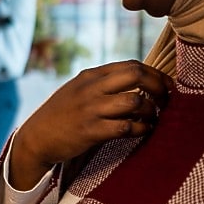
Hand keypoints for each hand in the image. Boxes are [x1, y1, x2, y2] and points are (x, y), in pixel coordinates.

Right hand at [9, 60, 171, 189]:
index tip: (167, 86)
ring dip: (151, 111)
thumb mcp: (78, 89)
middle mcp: (92, 88)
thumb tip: (137, 79)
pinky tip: (142, 131)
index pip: (131, 65)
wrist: (36, 137)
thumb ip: (102, 83)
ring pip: (135, 102)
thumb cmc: (61, 114)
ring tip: (153, 118)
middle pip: (136, 76)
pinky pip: (127, 127)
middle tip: (166, 101)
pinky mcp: (91, 131)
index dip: (155, 74)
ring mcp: (92, 109)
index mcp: (90, 75)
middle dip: (159, 87)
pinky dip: (141, 129)